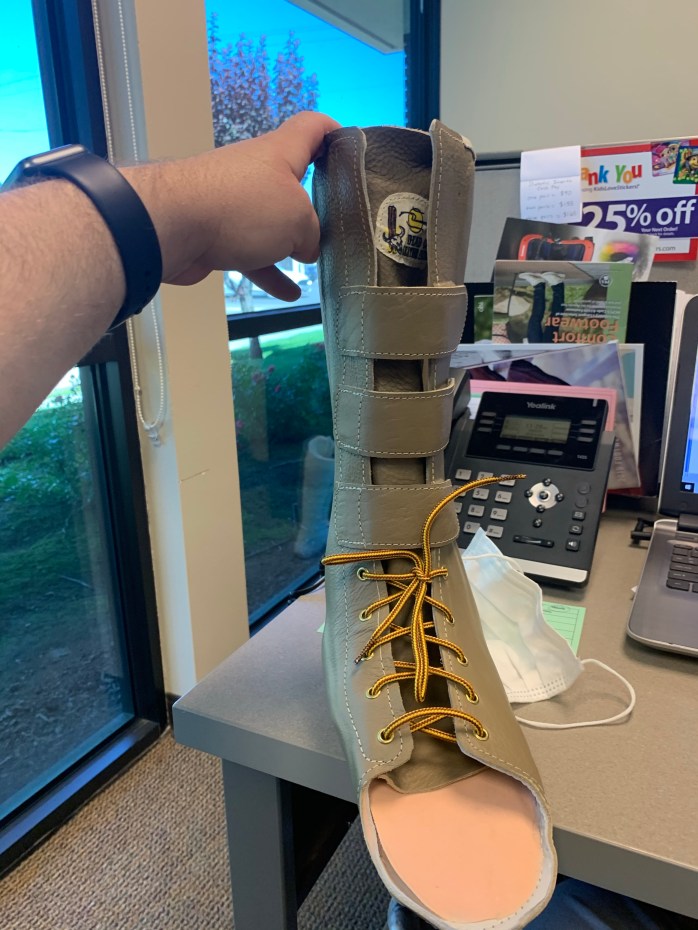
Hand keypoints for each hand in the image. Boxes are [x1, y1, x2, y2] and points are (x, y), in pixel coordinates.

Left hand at [125, 111, 340, 300]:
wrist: (174, 226)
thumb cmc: (241, 207)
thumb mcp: (298, 220)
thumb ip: (312, 234)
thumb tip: (307, 248)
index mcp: (280, 152)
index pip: (313, 127)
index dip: (335, 133)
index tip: (353, 150)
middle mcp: (256, 171)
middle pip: (293, 181)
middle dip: (315, 204)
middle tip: (336, 225)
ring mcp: (234, 202)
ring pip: (272, 222)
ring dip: (291, 243)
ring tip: (312, 264)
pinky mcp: (217, 231)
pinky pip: (251, 252)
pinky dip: (269, 271)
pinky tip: (287, 292)